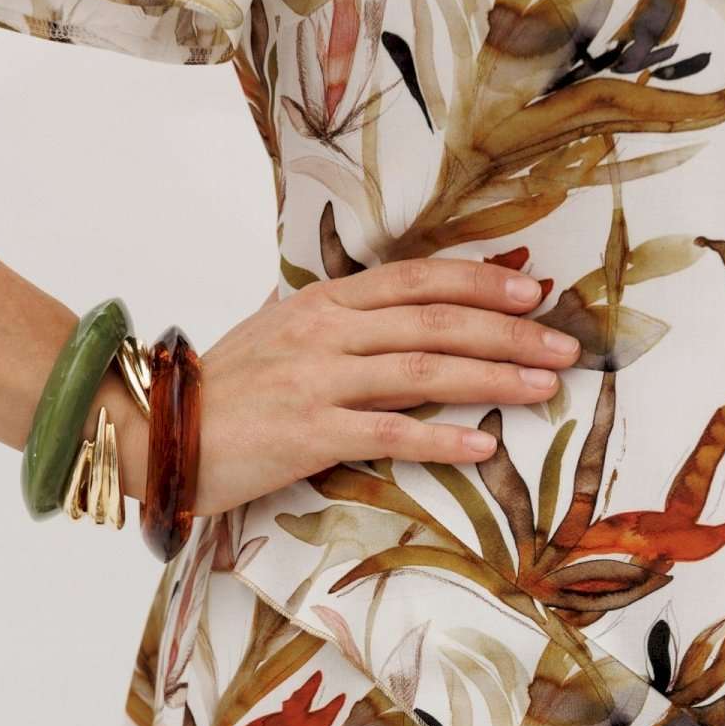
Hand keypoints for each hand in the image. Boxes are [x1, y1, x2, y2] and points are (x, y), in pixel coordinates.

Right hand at [118, 259, 580, 515]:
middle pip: (436, 322)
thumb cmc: (226, 391)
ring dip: (492, 378)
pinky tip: (483, 445)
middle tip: (565, 347)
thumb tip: (400, 326)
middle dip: (509, 334)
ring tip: (545, 389)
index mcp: (324, 302)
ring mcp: (318, 381)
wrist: (159, 430)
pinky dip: (440, 439)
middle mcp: (327, 331)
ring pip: (423, 370)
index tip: (534, 296)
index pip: (418, 280)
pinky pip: (388, 433)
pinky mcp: (309, 433)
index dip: (481, 285)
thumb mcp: (282, 335)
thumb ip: (341, 326)